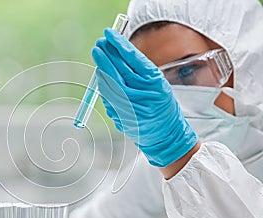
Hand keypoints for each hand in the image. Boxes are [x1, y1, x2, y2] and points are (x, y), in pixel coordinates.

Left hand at [92, 28, 197, 167]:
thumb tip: (117, 51)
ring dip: (101, 68)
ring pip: (108, 84)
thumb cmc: (162, 106)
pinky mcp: (119, 117)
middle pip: (117, 70)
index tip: (109, 34)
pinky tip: (102, 75)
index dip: (118, 44)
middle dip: (106, 55)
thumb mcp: (158, 84)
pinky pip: (107, 96)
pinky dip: (104, 84)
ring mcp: (128, 108)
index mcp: (154, 84)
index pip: (132, 59)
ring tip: (99, 56)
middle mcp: (141, 96)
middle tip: (99, 43)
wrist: (166, 136)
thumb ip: (139, 69)